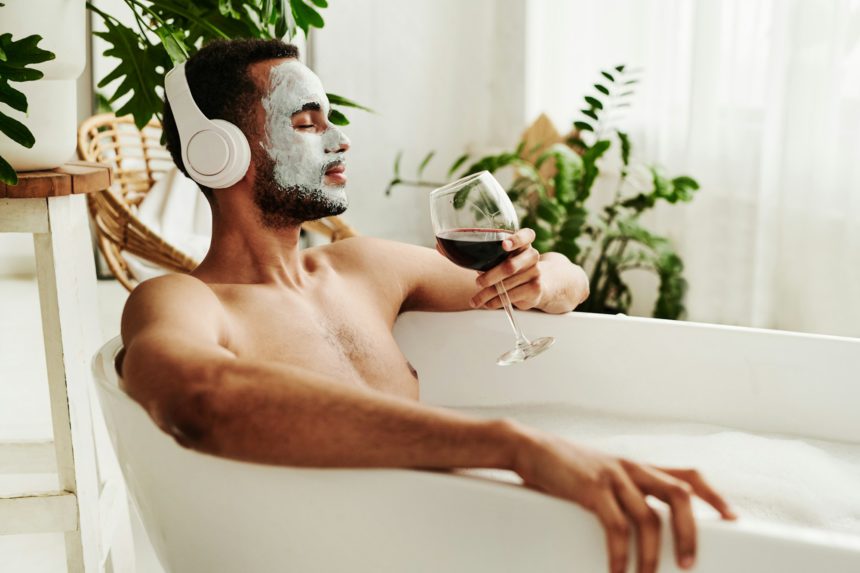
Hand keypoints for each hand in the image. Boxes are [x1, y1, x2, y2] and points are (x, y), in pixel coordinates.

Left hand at [470, 228, 543, 309]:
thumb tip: (473, 263)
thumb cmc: (512, 268)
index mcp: (524, 243)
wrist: (534, 286)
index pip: (526, 235)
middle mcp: (532, 255)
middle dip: (491, 276)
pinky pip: (512, 296)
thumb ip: (492, 257)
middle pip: (510, 266)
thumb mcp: (503, 259)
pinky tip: (488, 304)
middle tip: (478, 283)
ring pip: (507, 284)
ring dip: (488, 294)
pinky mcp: (535, 288)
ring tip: (475, 300)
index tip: (503, 245)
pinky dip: (496, 301)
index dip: (516, 239)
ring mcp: (535, 272)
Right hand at [511, 426, 736, 572]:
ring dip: (654, 554)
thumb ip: (620, 493)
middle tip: (689, 564)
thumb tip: (638, 526)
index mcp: (636, 467)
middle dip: (691, 531)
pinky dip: (620, 554)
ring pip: (650, 517)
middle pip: (679, 494)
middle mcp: (631, 468)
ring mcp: (612, 476)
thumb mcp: (598, 476)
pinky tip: (618, 571)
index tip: (732, 518)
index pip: (687, 474)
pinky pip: (616, 526)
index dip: (713, 495)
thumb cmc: (561, 468)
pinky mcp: (591, 488)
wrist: (526, 447)